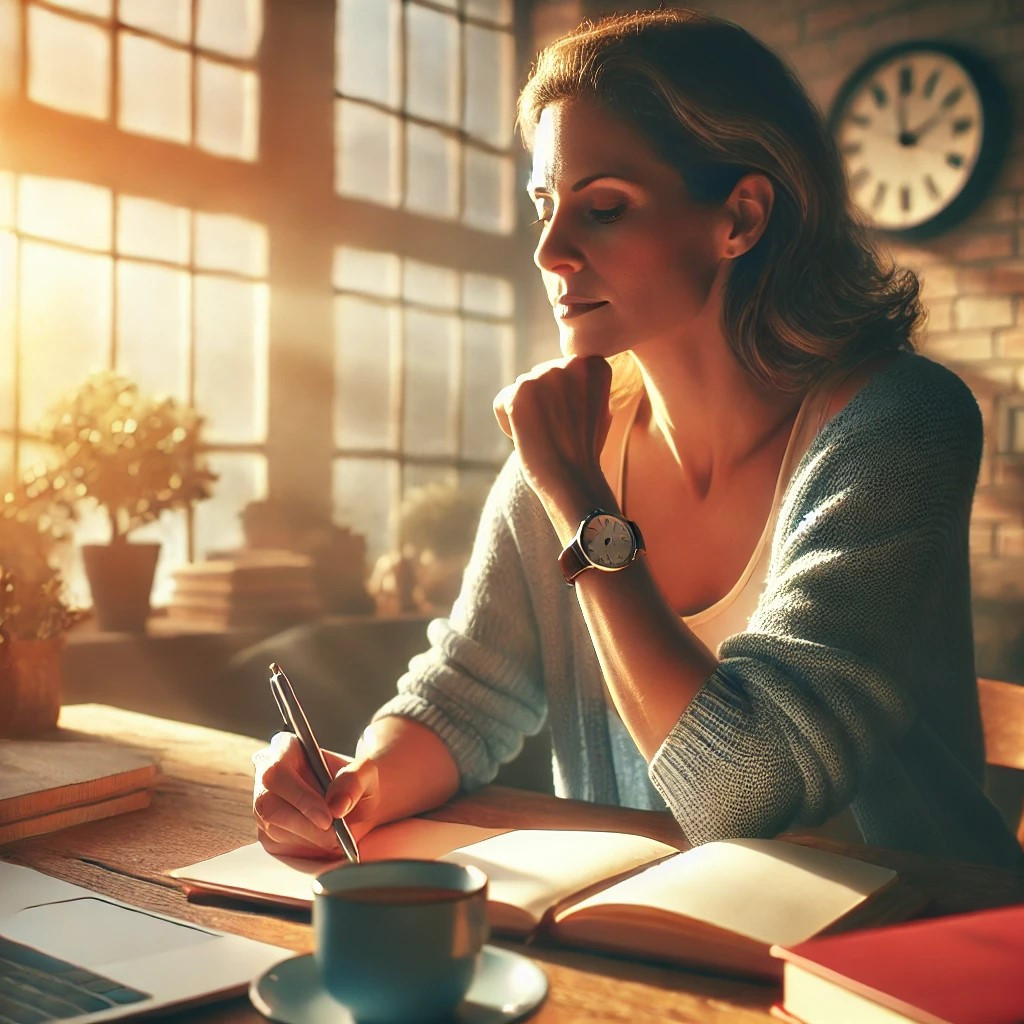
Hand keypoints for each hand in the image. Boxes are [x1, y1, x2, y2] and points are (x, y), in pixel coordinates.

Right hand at [252, 732, 380, 857]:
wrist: (355, 803)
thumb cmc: (355, 783)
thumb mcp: (365, 773)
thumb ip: (353, 782)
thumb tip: (336, 806)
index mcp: (285, 748)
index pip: (277, 772)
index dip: (300, 797)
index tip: (328, 819)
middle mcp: (266, 775)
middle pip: (269, 805)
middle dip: (305, 826)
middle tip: (336, 837)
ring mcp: (263, 804)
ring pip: (273, 829)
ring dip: (308, 839)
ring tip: (337, 837)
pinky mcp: (265, 830)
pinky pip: (277, 845)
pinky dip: (305, 848)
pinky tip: (325, 841)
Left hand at [493, 355, 615, 524]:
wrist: (574, 481)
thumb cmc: (585, 449)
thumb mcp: (598, 406)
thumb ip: (581, 383)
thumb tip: (561, 369)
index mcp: (594, 364)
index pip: (562, 369)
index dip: (565, 399)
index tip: (574, 421)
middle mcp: (571, 363)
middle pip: (540, 376)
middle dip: (543, 403)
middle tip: (558, 432)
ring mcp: (544, 377)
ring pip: (521, 388)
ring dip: (527, 412)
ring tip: (546, 436)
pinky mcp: (519, 394)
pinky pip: (501, 402)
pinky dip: (507, 424)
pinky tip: (528, 438)